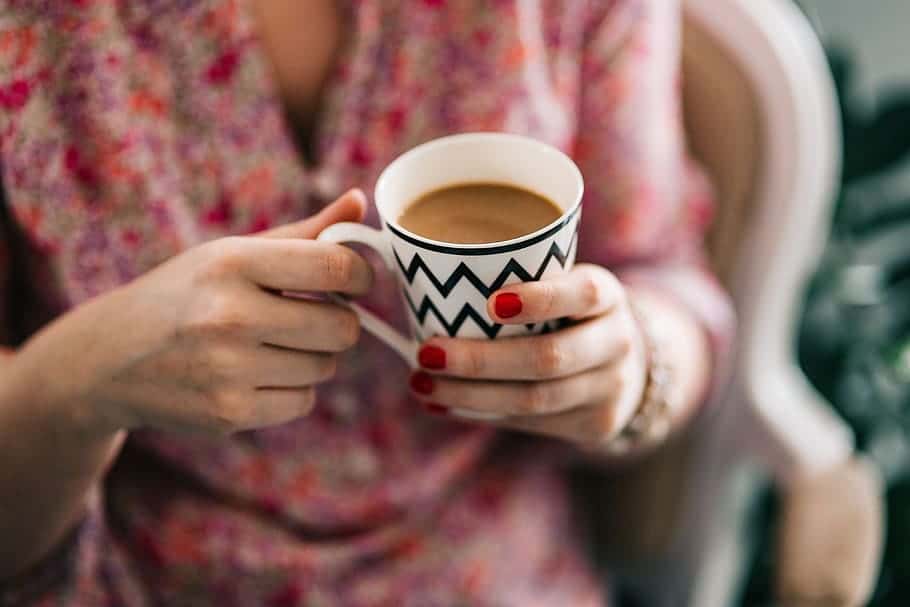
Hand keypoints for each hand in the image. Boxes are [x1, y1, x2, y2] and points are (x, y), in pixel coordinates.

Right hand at [16, 190, 372, 436]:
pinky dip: (292, 389)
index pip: (335, 267)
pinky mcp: (228, 413)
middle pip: (342, 326)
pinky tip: (255, 374)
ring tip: (271, 344)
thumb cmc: (186, 295)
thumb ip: (303, 233)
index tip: (357, 281)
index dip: (361, 276)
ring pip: (326, 367)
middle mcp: (229, 315)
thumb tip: (359, 201)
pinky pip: (303, 401)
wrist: (107, 360)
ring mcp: (227, 369)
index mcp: (232, 262)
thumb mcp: (232, 253)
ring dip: (312, 356)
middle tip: (312, 315)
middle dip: (339, 321)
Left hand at [408, 264, 649, 448]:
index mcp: (608, 295)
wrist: (627, 366)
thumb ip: (520, 278)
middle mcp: (617, 342)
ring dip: (469, 395)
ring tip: (422, 385)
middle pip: (547, 358)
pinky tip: (444, 405)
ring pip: (533, 400)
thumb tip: (427, 274)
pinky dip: (482, 414)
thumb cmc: (572, 314)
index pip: (584, 293)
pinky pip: (529, 423)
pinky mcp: (594, 425)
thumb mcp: (565, 284)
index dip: (541, 299)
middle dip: (479, 360)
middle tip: (426, 353)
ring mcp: (609, 389)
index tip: (490, 302)